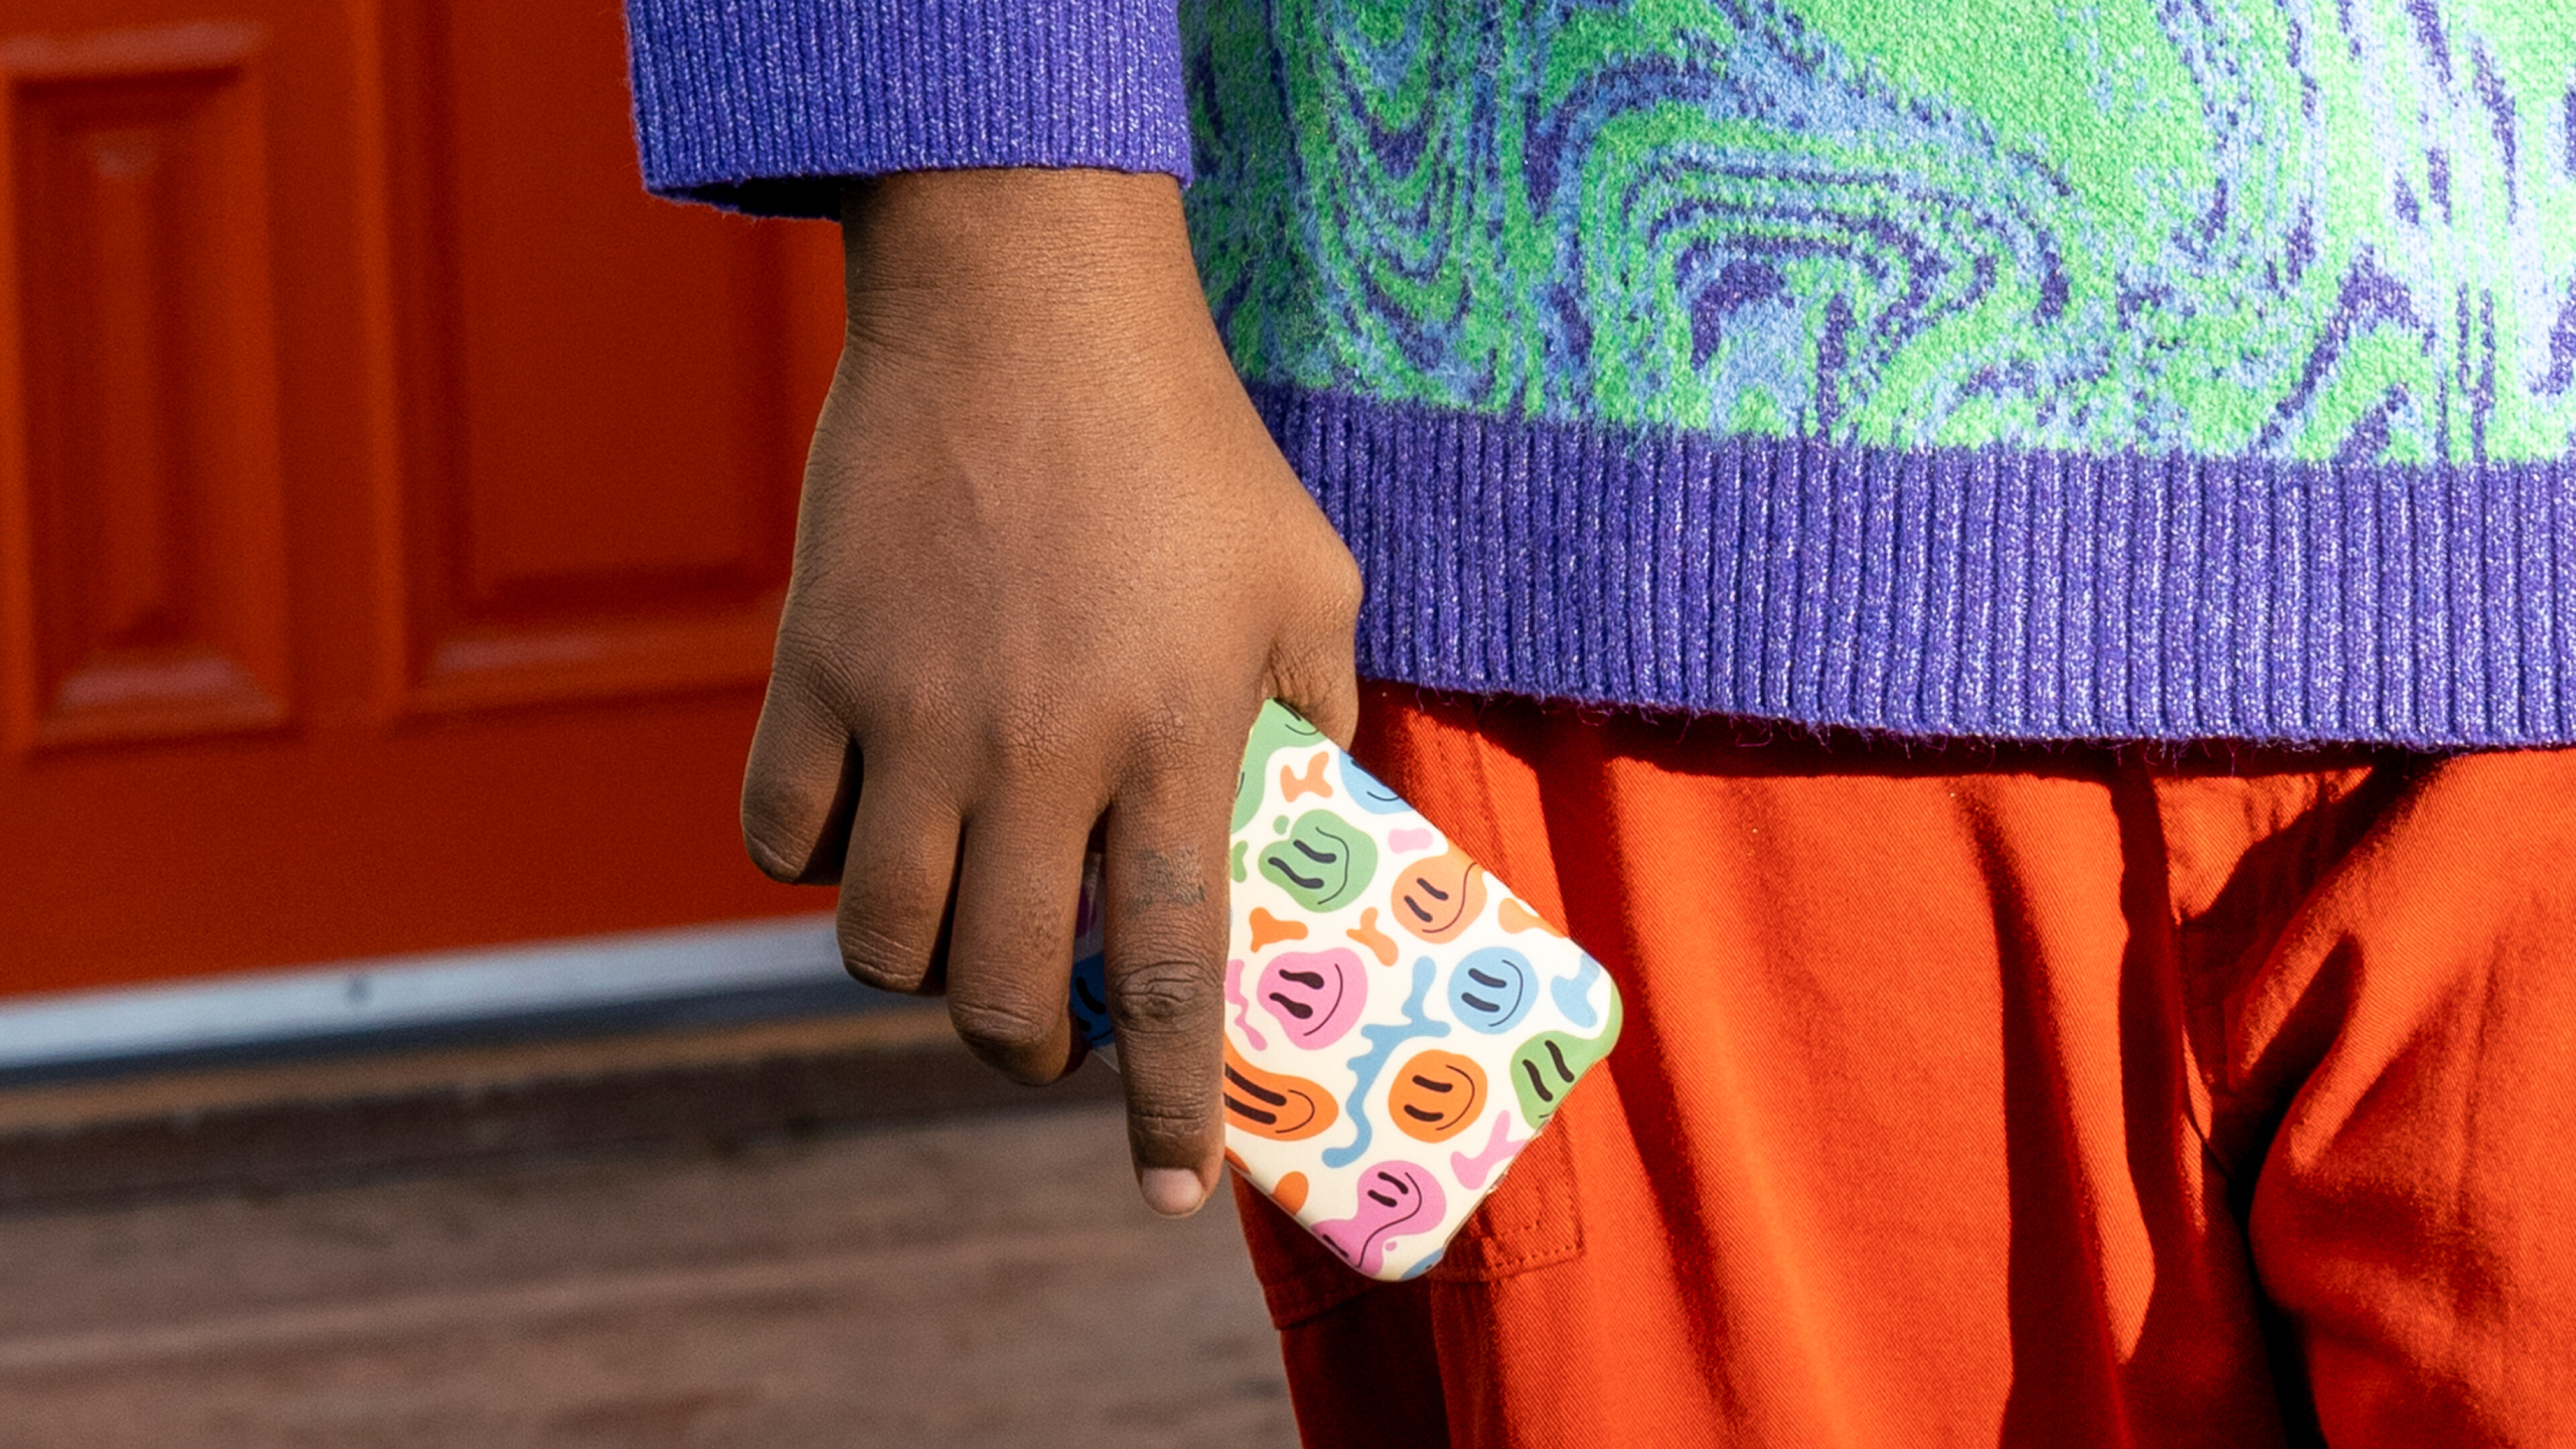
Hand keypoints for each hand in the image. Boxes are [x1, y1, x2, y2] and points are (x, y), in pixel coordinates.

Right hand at [743, 169, 1362, 1216]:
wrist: (1023, 302)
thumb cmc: (1187, 442)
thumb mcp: (1310, 577)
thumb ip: (1317, 712)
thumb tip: (1310, 812)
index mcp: (1173, 739)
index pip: (1176, 971)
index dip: (1169, 1104)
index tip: (1166, 1193)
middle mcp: (1037, 751)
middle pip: (1004, 993)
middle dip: (1024, 1050)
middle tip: (1045, 1028)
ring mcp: (911, 716)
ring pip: (877, 940)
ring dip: (919, 965)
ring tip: (958, 917)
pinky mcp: (814, 667)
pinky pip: (778, 836)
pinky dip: (811, 862)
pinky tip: (860, 821)